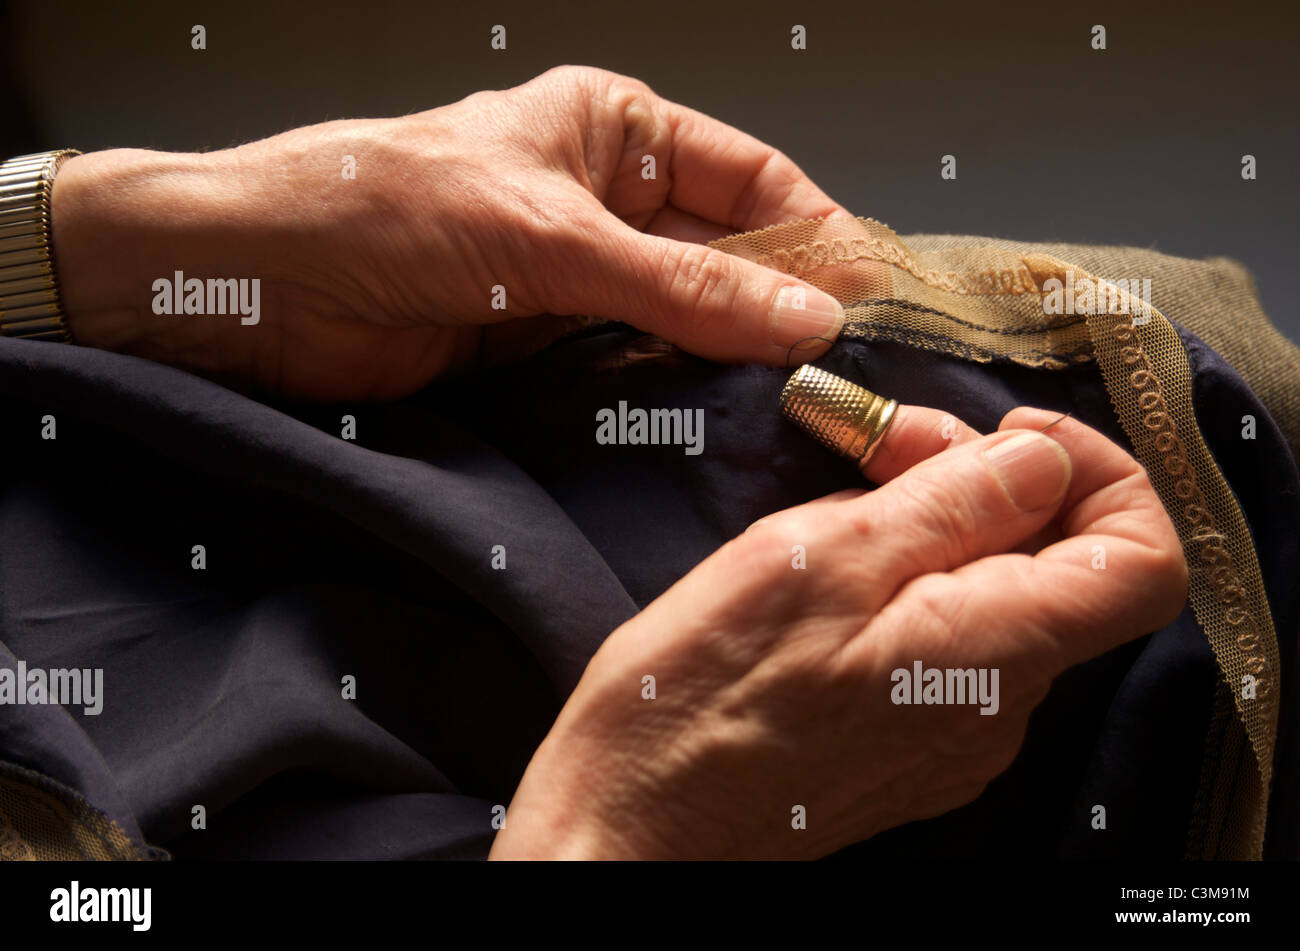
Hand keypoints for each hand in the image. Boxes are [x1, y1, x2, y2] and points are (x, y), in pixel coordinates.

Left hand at [50, 66, 850, 399]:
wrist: (259, 285)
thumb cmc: (381, 207)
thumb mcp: (550, 238)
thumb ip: (681, 288)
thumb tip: (801, 316)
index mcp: (614, 130)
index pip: (748, 181)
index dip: (811, 237)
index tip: (864, 300)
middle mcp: (604, 200)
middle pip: (725, 256)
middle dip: (777, 307)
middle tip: (838, 370)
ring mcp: (577, 278)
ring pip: (684, 320)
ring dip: (727, 360)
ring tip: (790, 404)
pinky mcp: (546, 345)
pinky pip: (633, 370)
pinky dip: (671, 396)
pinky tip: (713, 422)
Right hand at [488, 406, 1188, 858]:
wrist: (636, 822)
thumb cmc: (702, 697)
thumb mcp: (819, 560)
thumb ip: (950, 507)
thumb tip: (1042, 461)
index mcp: (992, 652)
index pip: (1145, 562)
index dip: (1102, 473)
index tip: (1014, 434)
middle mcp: (999, 705)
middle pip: (1060, 562)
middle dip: (991, 476)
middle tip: (884, 438)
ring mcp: (957, 732)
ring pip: (999, 594)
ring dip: (945, 521)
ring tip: (847, 492)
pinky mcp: (912, 741)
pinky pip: (951, 638)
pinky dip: (916, 577)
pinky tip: (837, 562)